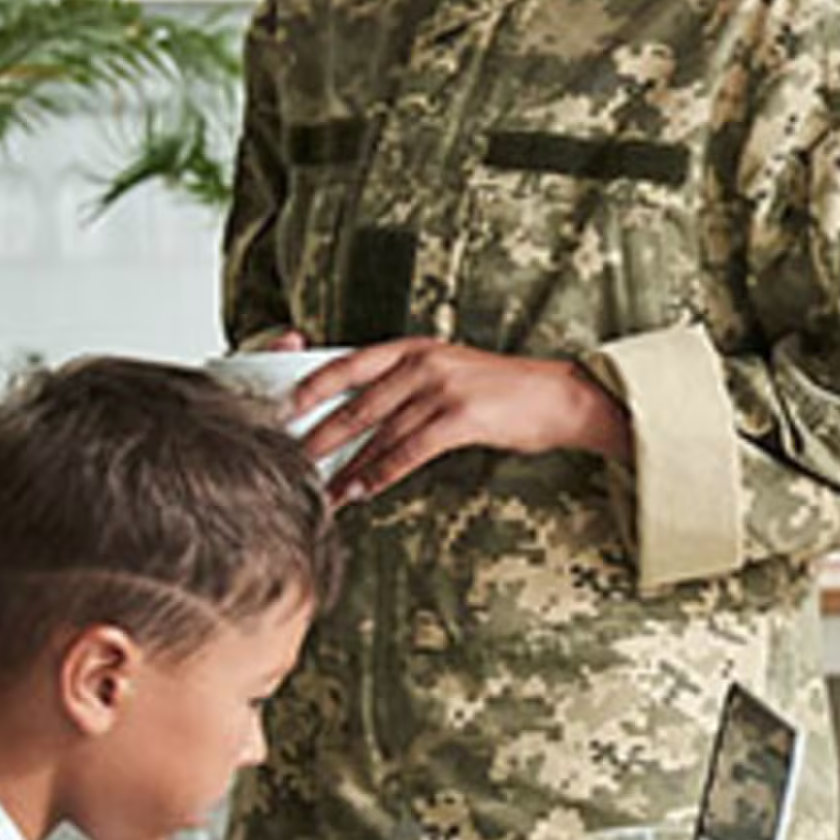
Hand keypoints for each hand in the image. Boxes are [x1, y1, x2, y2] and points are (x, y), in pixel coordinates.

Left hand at [320, 338, 628, 503]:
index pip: (348, 364)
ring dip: (346, 467)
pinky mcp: (460, 417)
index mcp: (414, 347)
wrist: (558, 397)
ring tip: (321, 491)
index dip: (311, 387)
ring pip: (377, 432)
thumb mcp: (451, 371)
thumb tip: (365, 416)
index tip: (282, 410)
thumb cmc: (504, 390)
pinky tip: (362, 491)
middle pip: (355, 403)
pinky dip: (380, 474)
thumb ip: (408, 384)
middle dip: (318, 437)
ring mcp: (441, 388)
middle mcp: (422, 362)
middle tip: (290, 462)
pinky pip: (407, 451)